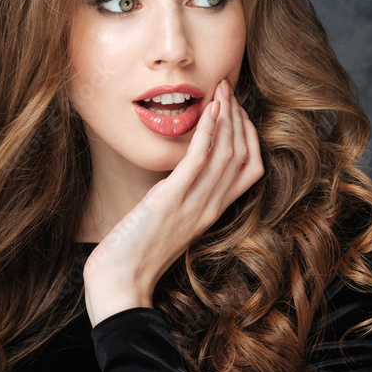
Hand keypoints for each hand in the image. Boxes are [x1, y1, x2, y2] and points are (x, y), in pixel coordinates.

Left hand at [83, 78, 263, 326]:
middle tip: (229, 88)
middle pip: (244, 155)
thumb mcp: (169, 220)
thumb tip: (178, 172)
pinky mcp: (172, 200)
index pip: (251, 169)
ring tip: (222, 89)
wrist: (120, 283)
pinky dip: (208, 131)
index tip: (237, 110)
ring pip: (227, 153)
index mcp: (212, 212)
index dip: (249, 136)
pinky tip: (209, 109)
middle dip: (240, 117)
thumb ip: (181, 197)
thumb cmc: (137, 254)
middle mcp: (210, 207)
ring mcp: (194, 205)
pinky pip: (199, 160)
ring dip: (227, 116)